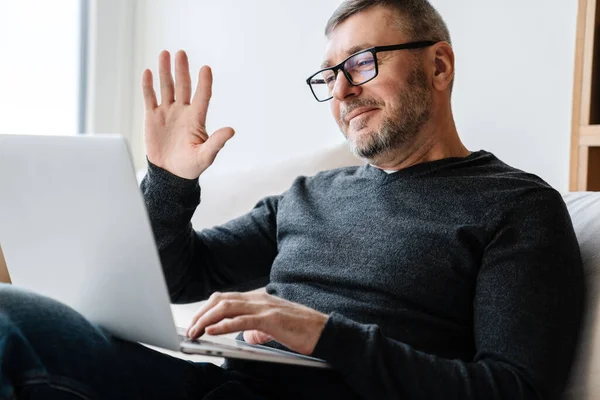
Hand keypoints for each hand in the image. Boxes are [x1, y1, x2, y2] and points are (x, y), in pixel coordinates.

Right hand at [142, 50, 234, 178]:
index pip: (202, 96)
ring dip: (165, 71)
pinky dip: (148, 85)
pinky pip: (150, 97)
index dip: (204, 83)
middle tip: (181, 53)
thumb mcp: (206, 156)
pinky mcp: (152, 117)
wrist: (170, 174)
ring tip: (165, 54)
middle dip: (182, 69)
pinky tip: (148, 72)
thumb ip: (216, 142)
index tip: (206, 68)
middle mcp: (183, 111)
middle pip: (183, 86)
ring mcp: (167, 112)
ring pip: (167, 87)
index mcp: (197, 119)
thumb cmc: (190, 166)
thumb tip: (231, 130)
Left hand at [186, 290, 328, 355]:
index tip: (195, 322)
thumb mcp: (275, 326)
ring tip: (195, 331)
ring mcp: (265, 306)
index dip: (207, 309)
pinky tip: (212, 331)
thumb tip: (245, 335)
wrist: (325, 330)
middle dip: (201, 314)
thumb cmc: (302, 329)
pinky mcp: (270, 319)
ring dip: (207, 319)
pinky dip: (223, 325)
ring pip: (227, 307)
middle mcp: (259, 298)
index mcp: (259, 298)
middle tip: (190, 329)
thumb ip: (258, 327)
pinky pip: (242, 320)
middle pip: (221, 300)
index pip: (226, 298)